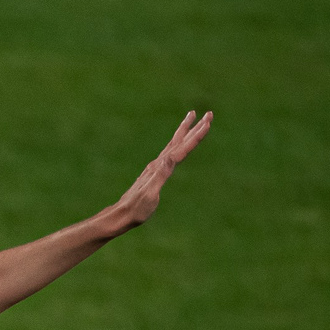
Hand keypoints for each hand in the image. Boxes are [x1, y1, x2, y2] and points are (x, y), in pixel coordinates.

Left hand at [108, 110, 212, 232]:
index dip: (195, 136)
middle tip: (208, 114)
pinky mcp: (154, 172)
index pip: (182, 149)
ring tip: (193, 118)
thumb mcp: (150, 194)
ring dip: (185, 132)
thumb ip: (160, 175)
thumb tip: (169, 158)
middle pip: (179, 142)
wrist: (121, 215)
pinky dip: (178, 145)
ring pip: (174, 145)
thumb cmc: (136, 209)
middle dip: (194, 128)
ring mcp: (156, 167)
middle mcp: (158, 164)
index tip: (207, 123)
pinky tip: (177, 145)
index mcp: (160, 167)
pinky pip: (170, 154)